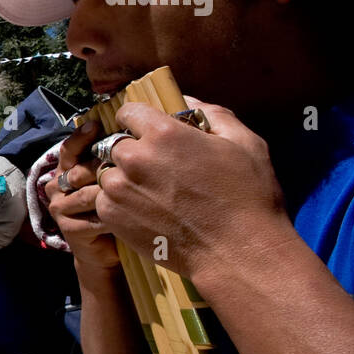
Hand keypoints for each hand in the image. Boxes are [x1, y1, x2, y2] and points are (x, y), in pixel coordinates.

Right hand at [47, 120, 121, 271]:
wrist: (106, 250)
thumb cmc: (114, 208)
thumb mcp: (111, 178)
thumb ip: (110, 157)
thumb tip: (130, 129)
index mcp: (65, 170)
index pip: (69, 149)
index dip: (82, 137)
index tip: (98, 126)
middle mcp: (56, 187)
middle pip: (80, 169)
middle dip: (106, 166)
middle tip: (131, 162)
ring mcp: (59, 208)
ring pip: (89, 192)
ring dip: (114, 192)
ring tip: (140, 190)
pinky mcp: (68, 228)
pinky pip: (96, 214)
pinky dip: (118, 214)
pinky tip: (136, 213)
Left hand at [94, 99, 296, 281]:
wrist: (238, 253)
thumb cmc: (248, 197)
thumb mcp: (243, 142)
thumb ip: (211, 113)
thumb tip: (186, 101)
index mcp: (164, 133)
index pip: (128, 111)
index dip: (138, 120)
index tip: (146, 130)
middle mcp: (134, 158)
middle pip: (116, 144)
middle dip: (132, 151)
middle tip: (157, 168)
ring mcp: (120, 189)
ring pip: (108, 173)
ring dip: (124, 178)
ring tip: (153, 192)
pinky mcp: (112, 216)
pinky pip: (105, 199)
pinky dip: (119, 202)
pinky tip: (146, 210)